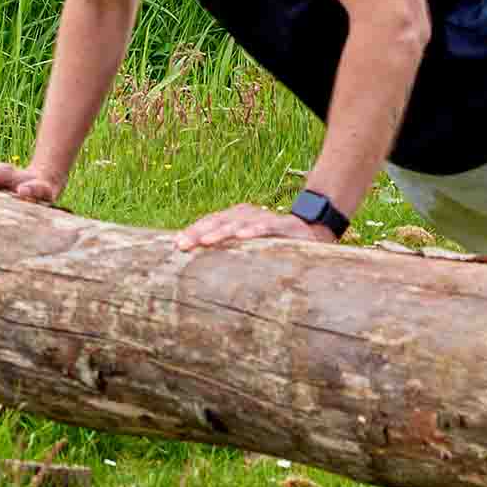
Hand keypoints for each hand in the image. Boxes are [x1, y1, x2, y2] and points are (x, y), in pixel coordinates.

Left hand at [177, 202, 331, 250]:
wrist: (311, 235)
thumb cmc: (272, 246)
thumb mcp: (247, 250)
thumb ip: (227, 254)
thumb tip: (196, 272)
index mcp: (235, 219)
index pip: (209, 222)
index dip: (192, 231)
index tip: (175, 245)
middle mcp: (246, 214)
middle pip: (218, 221)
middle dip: (199, 232)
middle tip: (184, 245)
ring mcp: (265, 217)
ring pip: (239, 222)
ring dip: (222, 231)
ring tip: (206, 241)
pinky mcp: (285, 225)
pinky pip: (267, 225)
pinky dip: (255, 230)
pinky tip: (243, 236)